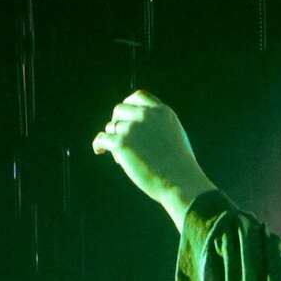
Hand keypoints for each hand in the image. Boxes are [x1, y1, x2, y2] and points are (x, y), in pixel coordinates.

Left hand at [91, 91, 211, 209]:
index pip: (138, 97)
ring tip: (126, 159)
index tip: (125, 115)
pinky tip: (100, 150)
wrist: (181, 183)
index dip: (129, 105)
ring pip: (112, 127)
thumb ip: (158, 126)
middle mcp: (146, 115)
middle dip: (118, 122)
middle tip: (121, 138)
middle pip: (120, 110)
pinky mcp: (121, 143)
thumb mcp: (175, 138)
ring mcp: (132, 128)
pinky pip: (102, 138)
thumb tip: (136, 125)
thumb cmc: (181, 168)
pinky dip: (99, 144)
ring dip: (115, 140)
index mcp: (162, 112)